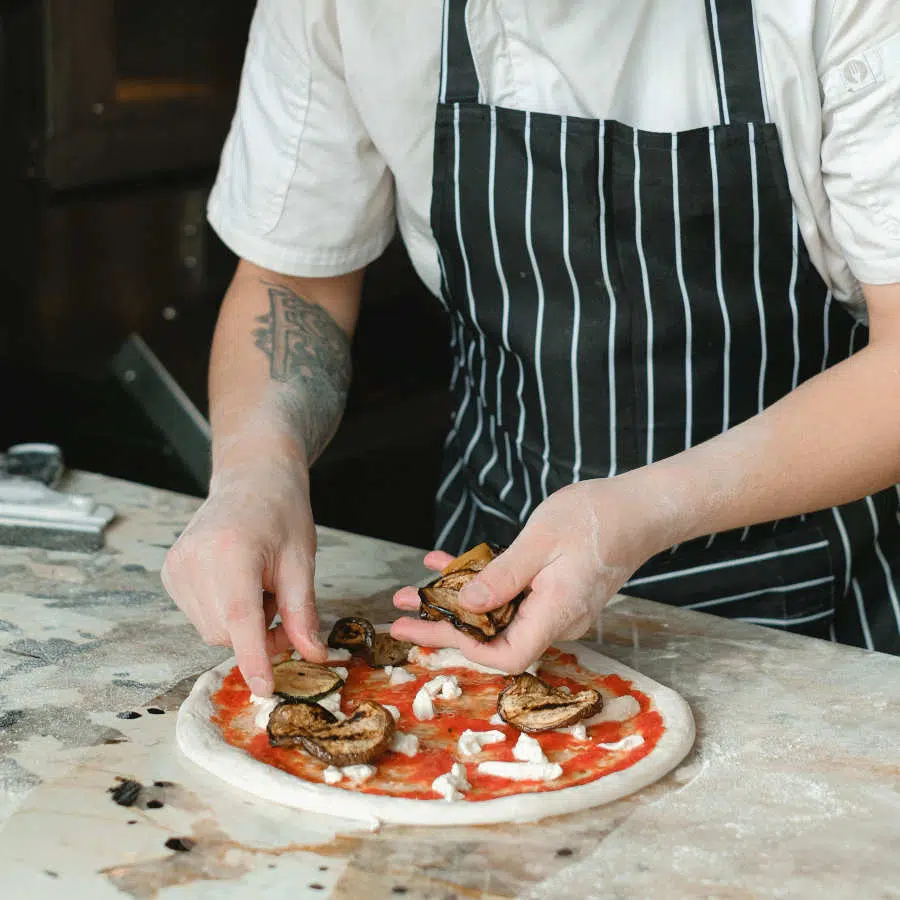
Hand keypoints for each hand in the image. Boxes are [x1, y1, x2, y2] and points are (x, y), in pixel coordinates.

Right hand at [161, 458, 326, 695]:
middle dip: (259, 636)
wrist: (252, 478)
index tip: (264, 689)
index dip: (253, 658)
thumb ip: (302, 612)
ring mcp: (176, 566)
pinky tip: (237, 582)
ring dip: (241, 623)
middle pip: (226, 632)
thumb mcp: (301, 561)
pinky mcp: (169, 571)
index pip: (240, 618)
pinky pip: (199, 615)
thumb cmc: (282, 512)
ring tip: (259, 584)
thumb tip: (313, 654)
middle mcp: (194, 559)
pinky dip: (224, 611)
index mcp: (231, 552)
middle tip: (283, 608)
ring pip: (211, 629)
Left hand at [391, 476, 675, 671]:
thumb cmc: (596, 518)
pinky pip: (510, 595)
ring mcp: (556, 607)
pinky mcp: (554, 592)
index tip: (421, 630)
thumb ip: (502, 578)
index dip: (460, 646)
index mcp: (556, 613)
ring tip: (417, 585)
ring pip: (497, 614)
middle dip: (444, 624)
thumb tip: (466, 607)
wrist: (639, 508)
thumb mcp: (540, 542)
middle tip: (401, 610)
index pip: (503, 654)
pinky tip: (450, 564)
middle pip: (493, 637)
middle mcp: (557, 619)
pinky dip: (481, 582)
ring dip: (457, 600)